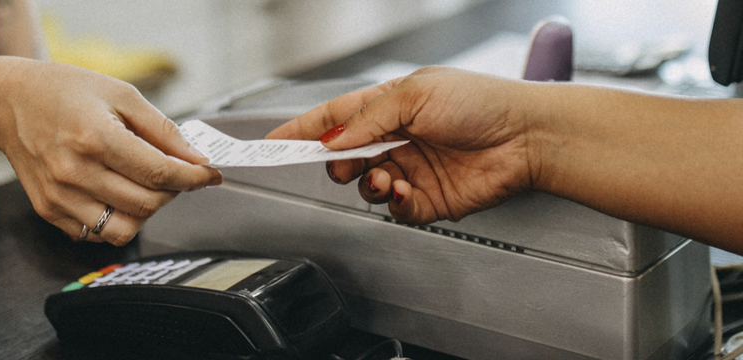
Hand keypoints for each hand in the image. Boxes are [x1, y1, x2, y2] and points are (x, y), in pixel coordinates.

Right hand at [0, 60, 221, 244]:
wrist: (9, 103)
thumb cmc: (65, 92)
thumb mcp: (121, 95)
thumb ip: (162, 129)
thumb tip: (196, 158)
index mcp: (95, 137)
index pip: (159, 173)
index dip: (192, 177)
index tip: (208, 175)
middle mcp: (75, 171)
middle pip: (146, 205)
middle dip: (171, 192)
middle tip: (173, 174)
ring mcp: (59, 196)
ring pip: (123, 230)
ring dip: (144, 212)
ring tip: (142, 187)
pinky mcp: (49, 210)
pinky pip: (96, 234)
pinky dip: (115, 219)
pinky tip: (114, 193)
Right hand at [266, 66, 538, 223]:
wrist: (527, 137)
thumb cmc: (482, 102)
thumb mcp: (415, 95)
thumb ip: (367, 120)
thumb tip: (334, 140)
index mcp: (388, 107)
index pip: (333, 119)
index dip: (301, 131)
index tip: (274, 144)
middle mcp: (396, 139)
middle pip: (344, 158)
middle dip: (337, 164)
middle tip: (345, 163)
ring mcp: (410, 169)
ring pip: (366, 186)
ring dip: (368, 183)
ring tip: (386, 176)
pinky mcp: (427, 199)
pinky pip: (394, 209)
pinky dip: (393, 203)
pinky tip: (404, 190)